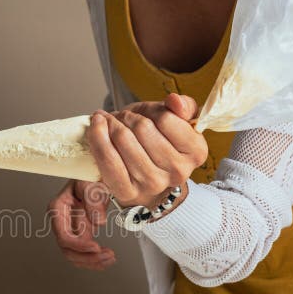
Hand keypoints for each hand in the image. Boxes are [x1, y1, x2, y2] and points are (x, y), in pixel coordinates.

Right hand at [49, 180, 115, 270]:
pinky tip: (106, 259)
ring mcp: (70, 228)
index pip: (63, 236)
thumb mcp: (91, 182)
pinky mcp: (80, 233)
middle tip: (106, 256)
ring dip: (92, 261)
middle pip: (67, 249)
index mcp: (58, 208)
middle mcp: (61, 221)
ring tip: (110, 258)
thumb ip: (93, 200)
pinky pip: (83, 253)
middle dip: (87, 257)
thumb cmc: (90, 175)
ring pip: (74, 255)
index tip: (95, 247)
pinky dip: (94, 259)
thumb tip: (98, 221)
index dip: (78, 245)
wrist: (97, 174)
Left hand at [86, 94, 206, 208]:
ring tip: (109, 122)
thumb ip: (182, 106)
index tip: (144, 112)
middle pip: (142, 128)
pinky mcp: (127, 192)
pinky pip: (108, 160)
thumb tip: (175, 101)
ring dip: (110, 124)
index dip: (150, 109)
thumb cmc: (158, 141)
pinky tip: (96, 127)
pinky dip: (97, 139)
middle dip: (128, 116)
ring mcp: (152, 184)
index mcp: (196, 152)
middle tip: (123, 118)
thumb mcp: (175, 118)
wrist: (144, 174)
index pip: (165, 118)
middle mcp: (178, 172)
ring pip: (123, 140)